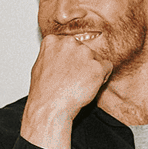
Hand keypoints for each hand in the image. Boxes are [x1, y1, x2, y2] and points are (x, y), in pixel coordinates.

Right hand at [20, 33, 112, 148]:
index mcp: (53, 41)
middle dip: (83, 63)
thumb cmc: (43, 92)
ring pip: (97, 59)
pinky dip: (102, 77)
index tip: (66, 70)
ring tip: (79, 84)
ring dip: (92, 70)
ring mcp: (85, 53)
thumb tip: (60, 54)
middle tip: (73, 79)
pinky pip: (107, 68)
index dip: (71, 59)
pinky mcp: (97, 66)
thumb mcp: (40, 66)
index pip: (71, 45)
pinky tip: (89, 86)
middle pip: (85, 50)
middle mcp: (69, 43)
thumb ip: (52, 54)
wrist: (50, 107)